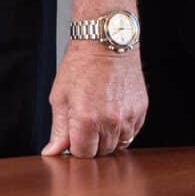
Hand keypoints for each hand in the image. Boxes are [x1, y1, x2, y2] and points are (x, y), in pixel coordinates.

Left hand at [43, 41, 146, 157]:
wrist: (106, 41)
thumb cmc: (81, 64)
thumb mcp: (60, 97)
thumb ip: (58, 130)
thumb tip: (53, 152)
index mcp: (86, 119)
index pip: (82, 154)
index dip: (75, 147)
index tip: (73, 137)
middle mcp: (110, 121)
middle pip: (101, 152)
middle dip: (91, 144)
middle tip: (84, 124)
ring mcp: (129, 116)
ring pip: (118, 145)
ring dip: (108, 138)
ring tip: (99, 117)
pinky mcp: (141, 110)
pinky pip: (132, 133)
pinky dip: (121, 129)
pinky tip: (112, 113)